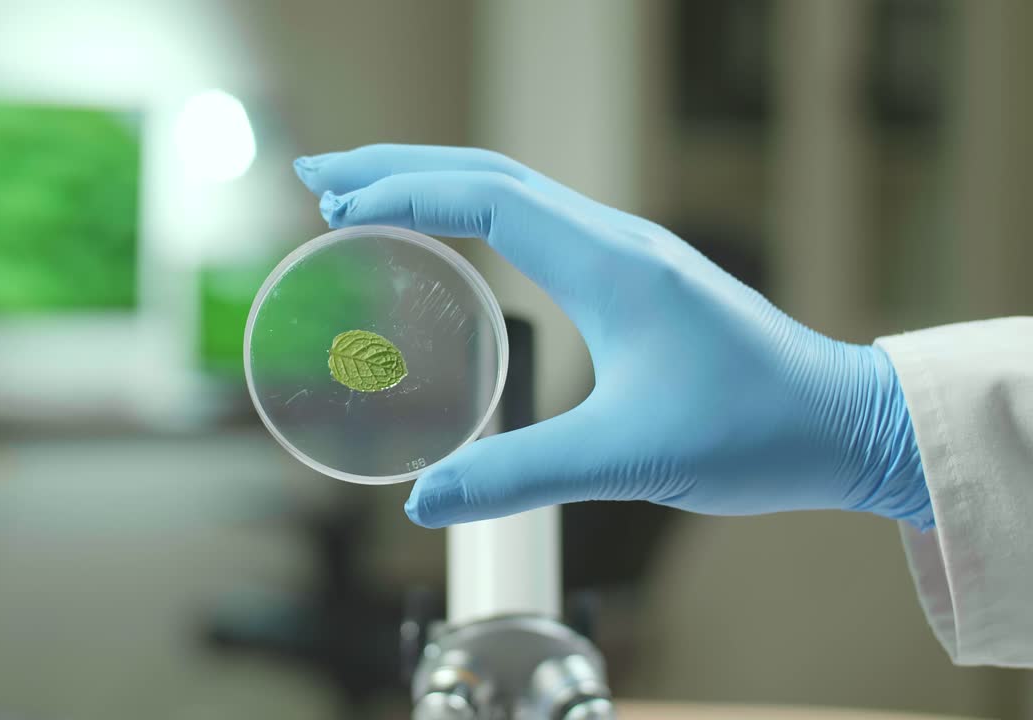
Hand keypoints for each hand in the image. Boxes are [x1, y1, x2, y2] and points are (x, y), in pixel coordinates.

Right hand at [293, 145, 932, 529]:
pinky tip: (453, 237)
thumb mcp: (627, 457)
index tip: (336, 211)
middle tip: (318, 178)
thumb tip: (423, 501)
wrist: (846, 424)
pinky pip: (538, 220)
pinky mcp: (635, 277)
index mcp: (611, 262)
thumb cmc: (755, 431)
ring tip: (362, 194)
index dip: (406, 195)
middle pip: (489, 173)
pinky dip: (476, 213)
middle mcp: (616, 239)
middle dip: (398, 167)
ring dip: (435, 182)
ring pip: (514, 190)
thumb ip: (519, 476)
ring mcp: (628, 252)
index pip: (488, 198)